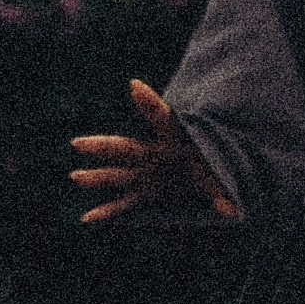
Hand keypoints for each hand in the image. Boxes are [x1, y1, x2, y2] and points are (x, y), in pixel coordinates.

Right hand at [69, 79, 240, 225]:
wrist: (219, 171)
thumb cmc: (220, 166)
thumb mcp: (223, 177)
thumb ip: (222, 192)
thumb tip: (230, 210)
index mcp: (177, 140)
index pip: (163, 118)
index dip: (149, 103)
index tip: (133, 85)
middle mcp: (157, 156)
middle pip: (127, 149)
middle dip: (103, 147)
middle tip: (76, 143)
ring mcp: (150, 176)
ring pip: (119, 176)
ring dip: (97, 178)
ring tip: (74, 176)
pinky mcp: (150, 194)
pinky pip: (124, 205)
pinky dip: (107, 212)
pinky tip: (88, 218)